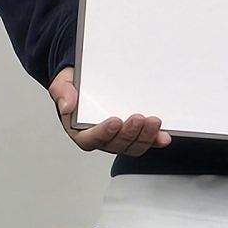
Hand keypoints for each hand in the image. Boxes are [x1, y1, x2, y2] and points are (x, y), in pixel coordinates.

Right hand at [50, 68, 166, 156]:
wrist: (89, 82)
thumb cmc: (76, 87)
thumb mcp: (64, 84)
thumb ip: (63, 93)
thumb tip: (68, 106)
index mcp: (80, 130)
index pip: (90, 139)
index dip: (102, 133)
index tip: (114, 122)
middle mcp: (102, 138)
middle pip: (116, 144)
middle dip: (129, 133)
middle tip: (138, 118)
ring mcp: (120, 137)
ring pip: (133, 146)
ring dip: (145, 137)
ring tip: (153, 122)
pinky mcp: (136, 133)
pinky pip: (147, 141)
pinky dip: (156, 139)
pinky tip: (164, 136)